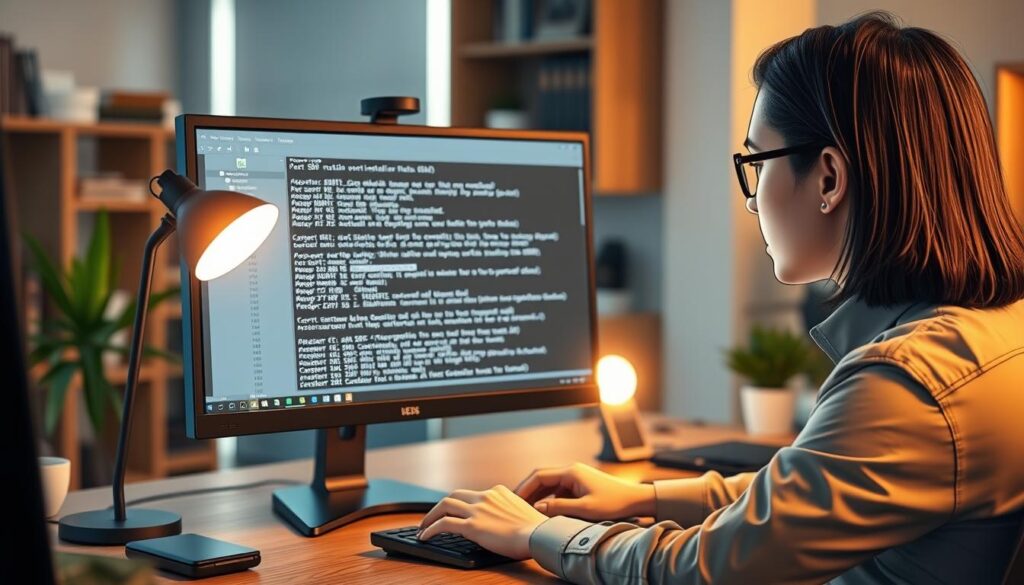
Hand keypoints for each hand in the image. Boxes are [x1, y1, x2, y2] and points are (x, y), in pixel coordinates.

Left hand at [417, 484, 547, 559]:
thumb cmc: (536, 529)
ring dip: (430, 516)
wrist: (539, 534)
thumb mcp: (522, 512)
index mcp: (498, 492)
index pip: (474, 494)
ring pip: (444, 505)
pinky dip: (431, 529)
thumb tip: (506, 523)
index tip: (455, 512)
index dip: (461, 504)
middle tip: (431, 517)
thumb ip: (509, 512)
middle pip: (454, 495)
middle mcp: (485, 496)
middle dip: (440, 506)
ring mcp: (477, 510)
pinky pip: (443, 524)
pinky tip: (425, 536)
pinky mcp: (472, 525)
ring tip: (423, 527)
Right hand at [515, 462, 654, 521]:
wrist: (635, 499)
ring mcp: (576, 476)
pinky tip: (546, 510)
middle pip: (542, 478)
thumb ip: (560, 508)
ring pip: (550, 484)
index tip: (514, 500)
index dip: (524, 488)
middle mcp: (572, 470)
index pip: (539, 476)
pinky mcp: (581, 483)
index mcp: (571, 472)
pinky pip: (559, 489)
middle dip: (528, 490)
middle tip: (516, 504)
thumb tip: (538, 507)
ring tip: (527, 509)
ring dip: (539, 495)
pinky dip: (550, 498)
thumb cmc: (613, 503)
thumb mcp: (585, 509)